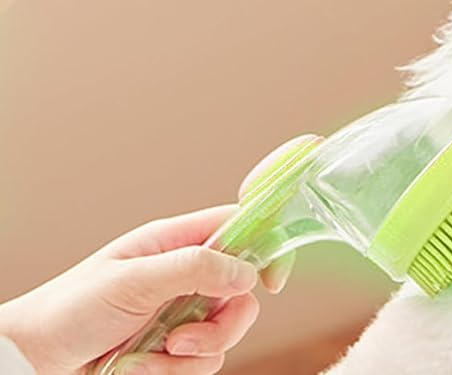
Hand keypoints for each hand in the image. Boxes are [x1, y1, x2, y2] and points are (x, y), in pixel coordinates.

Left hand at [0, 205, 292, 374]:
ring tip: (156, 353)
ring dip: (195, 351)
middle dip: (224, 321)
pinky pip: (201, 362)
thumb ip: (194, 268)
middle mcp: (185, 274)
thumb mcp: (134, 279)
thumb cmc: (72, 307)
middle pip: (240, 291)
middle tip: (188, 339)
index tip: (275, 281)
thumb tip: (247, 272)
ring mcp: (181, 312)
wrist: (37, 359)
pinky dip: (174, 371)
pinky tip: (140, 365)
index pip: (238, 229)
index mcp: (176, 241)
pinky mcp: (172, 348)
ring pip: (224, 331)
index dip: (265, 245)